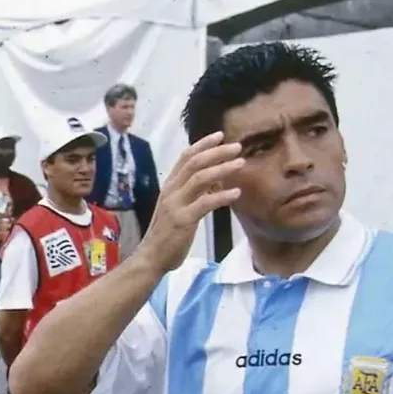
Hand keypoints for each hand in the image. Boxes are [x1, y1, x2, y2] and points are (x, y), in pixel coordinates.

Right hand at [139, 133, 242, 274]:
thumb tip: (215, 181)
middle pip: (195, 162)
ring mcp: (176, 205)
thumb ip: (193, 194)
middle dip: (217, 152)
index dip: (203, 144)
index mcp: (170, 186)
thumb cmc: (167, 235)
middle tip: (237, 146)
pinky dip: (222, 196)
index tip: (220, 135)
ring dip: (222, 168)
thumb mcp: (178, 208)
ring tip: (240, 164)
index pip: (186, 157)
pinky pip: (205, 203)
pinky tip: (236, 193)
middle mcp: (171, 191)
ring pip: (200, 178)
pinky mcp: (183, 220)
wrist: (151, 258)